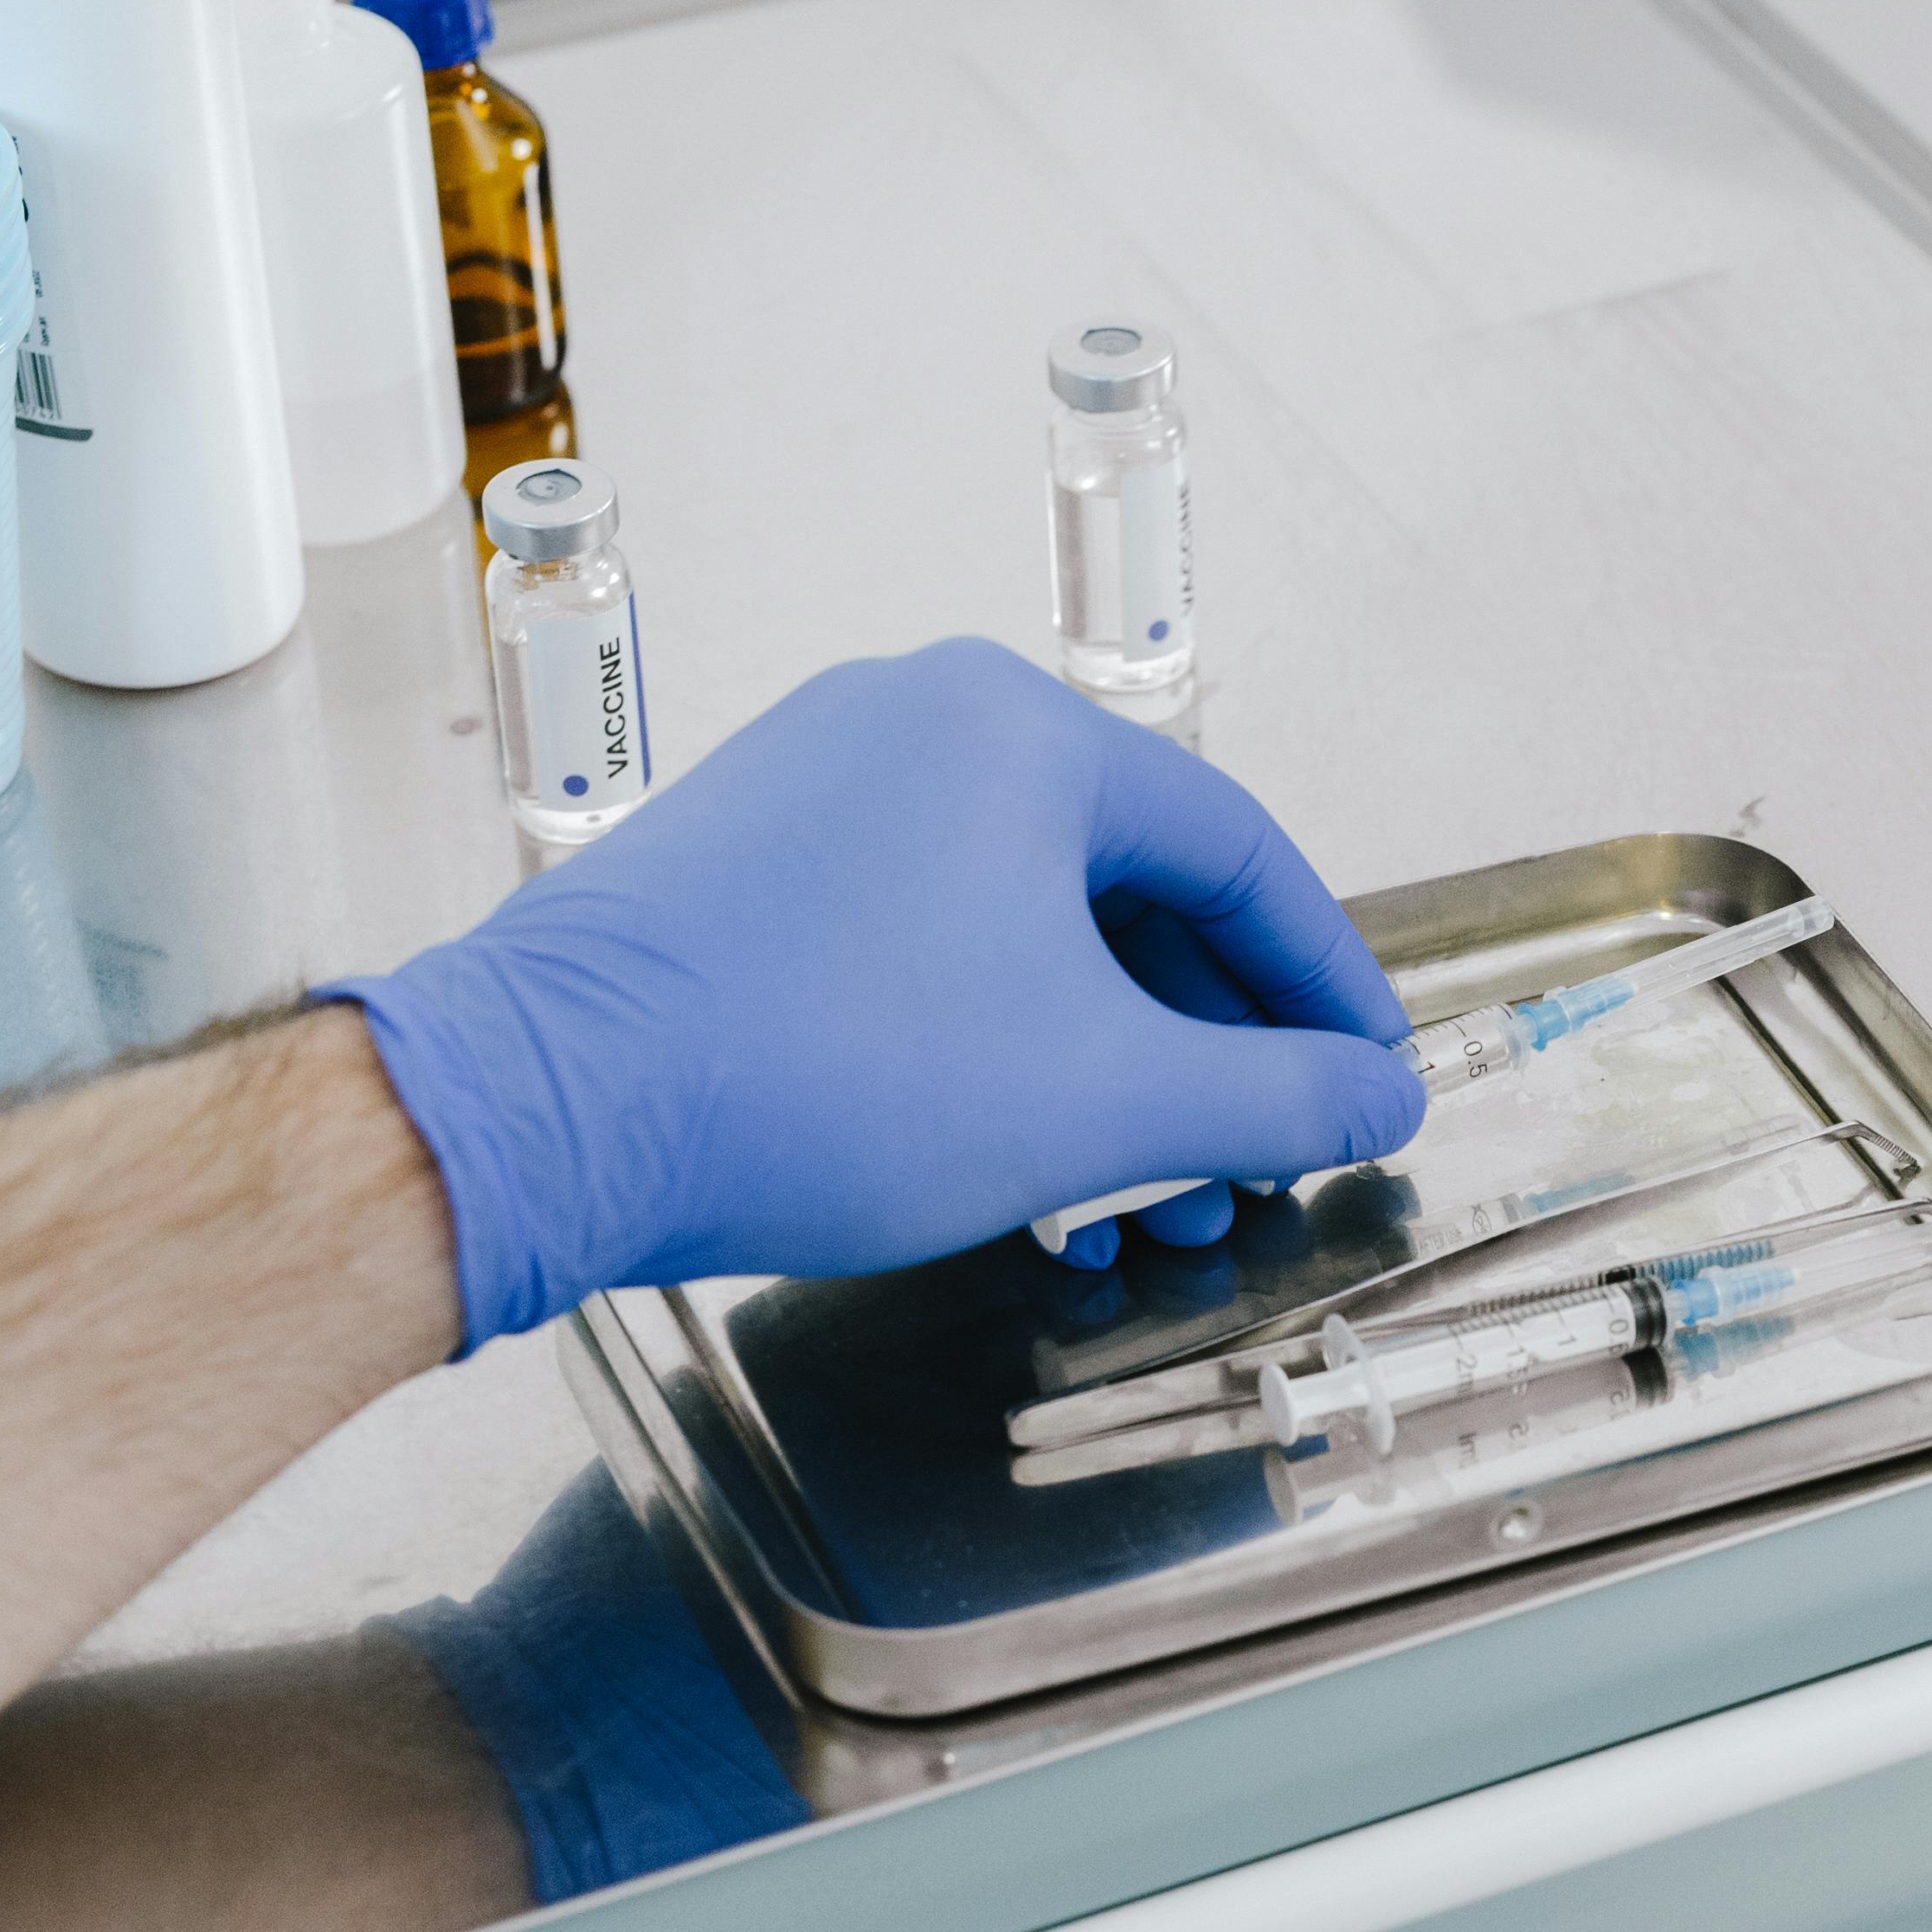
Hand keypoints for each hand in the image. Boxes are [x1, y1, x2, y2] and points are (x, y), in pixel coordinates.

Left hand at [332, 638, 1423, 1345]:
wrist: (551, 1108)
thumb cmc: (822, 1075)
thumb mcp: (1101, 1103)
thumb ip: (1273, 1100)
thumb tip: (1380, 1097)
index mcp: (1019, 733)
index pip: (1240, 851)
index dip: (1326, 984)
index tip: (1372, 1079)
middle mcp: (919, 724)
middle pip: (1133, 891)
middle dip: (1208, 1055)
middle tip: (1251, 1174)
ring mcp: (821, 789)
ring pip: (1028, 932)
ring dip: (1107, 1073)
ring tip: (1137, 1207)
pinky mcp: (748, 868)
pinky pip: (929, 945)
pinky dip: (1002, 1049)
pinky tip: (1017, 1169)